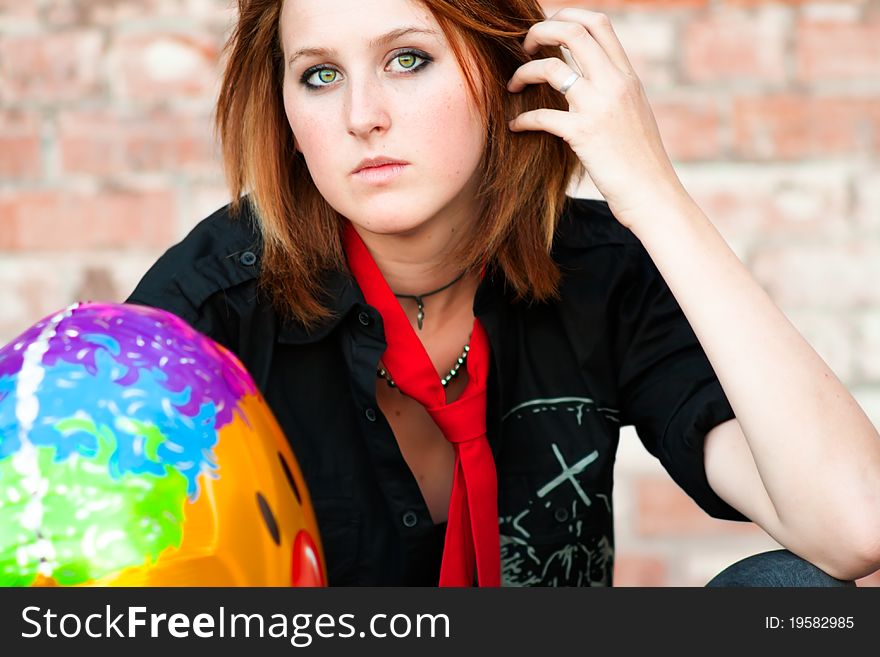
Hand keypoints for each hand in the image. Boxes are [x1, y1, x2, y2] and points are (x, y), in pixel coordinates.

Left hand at [507, 8, 687, 229]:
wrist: (652, 194)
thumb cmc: (640, 160)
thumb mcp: (634, 113)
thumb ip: (613, 89)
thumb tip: (587, 76)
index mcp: (627, 76)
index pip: (599, 23)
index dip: (567, 16)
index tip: (548, 31)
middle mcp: (614, 84)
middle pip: (572, 32)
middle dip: (539, 31)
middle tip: (524, 48)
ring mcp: (599, 107)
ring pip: (551, 68)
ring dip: (524, 72)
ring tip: (513, 85)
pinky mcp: (583, 135)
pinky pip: (542, 116)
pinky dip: (522, 119)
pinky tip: (516, 126)